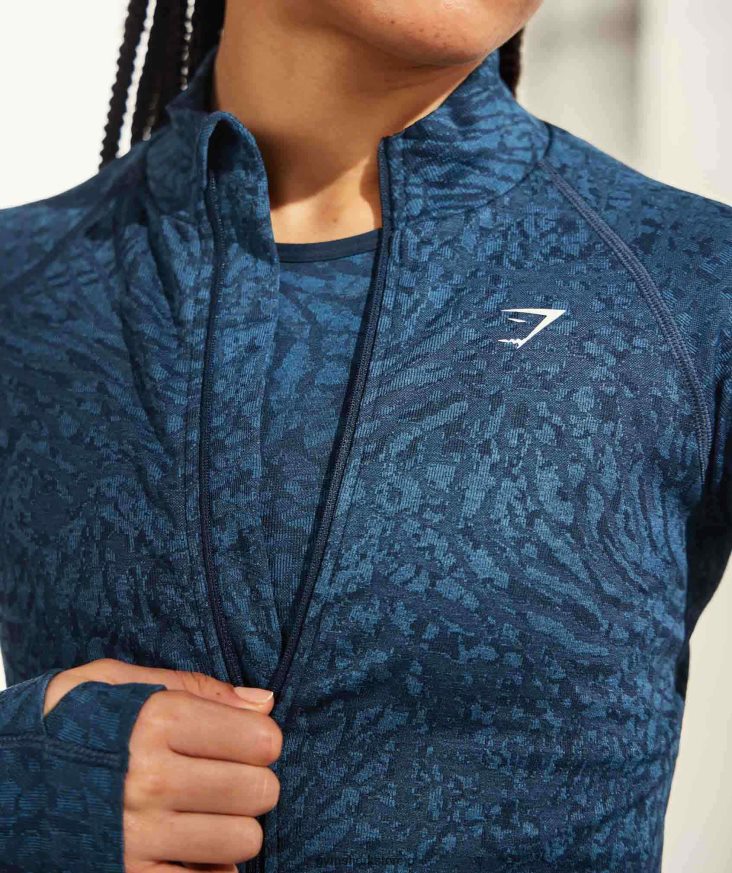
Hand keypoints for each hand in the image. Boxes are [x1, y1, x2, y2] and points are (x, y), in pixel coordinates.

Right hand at [44, 658, 281, 872]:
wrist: (2, 781)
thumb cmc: (69, 721)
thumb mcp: (119, 682)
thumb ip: (197, 687)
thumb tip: (264, 703)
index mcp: (157, 721)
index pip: (261, 739)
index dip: (260, 739)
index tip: (241, 740)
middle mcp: (151, 780)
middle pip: (260, 791)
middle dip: (253, 782)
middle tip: (225, 777)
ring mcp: (139, 835)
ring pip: (243, 840)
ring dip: (233, 827)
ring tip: (204, 812)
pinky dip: (210, 868)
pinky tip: (188, 847)